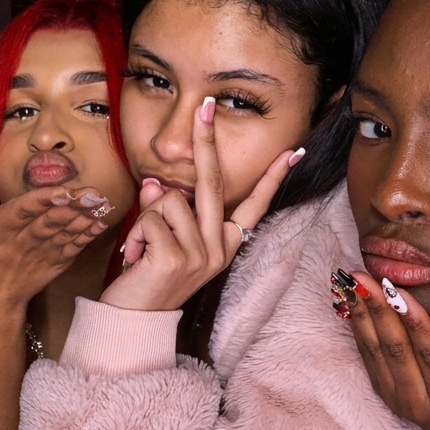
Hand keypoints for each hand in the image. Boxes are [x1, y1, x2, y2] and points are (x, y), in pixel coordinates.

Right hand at [0, 183, 111, 308]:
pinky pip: (73, 247)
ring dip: (84, 218)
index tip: (61, 191)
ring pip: (65, 232)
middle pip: (50, 220)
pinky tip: (101, 223)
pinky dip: (87, 236)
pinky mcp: (55, 262)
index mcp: (0, 232)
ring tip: (101, 203)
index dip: (42, 201)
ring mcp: (42, 253)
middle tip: (92, 192)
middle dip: (72, 206)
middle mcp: (24, 241)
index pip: (23, 212)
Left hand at [101, 97, 299, 309]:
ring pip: (170, 200)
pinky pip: (152, 218)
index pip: (254, 204)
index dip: (272, 177)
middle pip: (213, 182)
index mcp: (224, 244)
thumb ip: (167, 211)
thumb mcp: (166, 241)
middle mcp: (218, 248)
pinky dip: (136, 234)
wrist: (136, 322)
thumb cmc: (151, 279)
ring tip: (143, 250)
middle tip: (205, 107)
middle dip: (207, 141)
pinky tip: (136, 258)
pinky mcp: (175, 258)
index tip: (294, 151)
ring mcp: (200, 254)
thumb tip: (157, 182)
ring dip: (146, 220)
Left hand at [346, 273, 429, 429]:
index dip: (413, 322)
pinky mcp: (381, 390)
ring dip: (362, 314)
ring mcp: (394, 397)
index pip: (429, 354)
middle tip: (363, 278)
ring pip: (375, 350)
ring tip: (352, 283)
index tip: (398, 292)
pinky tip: (352, 302)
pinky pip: (367, 355)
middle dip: (378, 309)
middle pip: (394, 349)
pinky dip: (358, 327)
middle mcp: (415, 401)